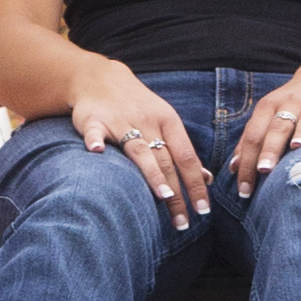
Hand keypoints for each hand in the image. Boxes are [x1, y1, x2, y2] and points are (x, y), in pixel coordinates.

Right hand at [68, 66, 207, 228]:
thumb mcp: (165, 122)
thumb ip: (182, 151)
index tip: (203, 210)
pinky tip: (96, 152)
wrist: (101, 77)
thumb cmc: (138, 107)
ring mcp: (120, 121)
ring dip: (152, 173)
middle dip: (177, 194)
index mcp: (168, 122)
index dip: (196, 184)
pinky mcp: (94, 120)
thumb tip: (206, 179)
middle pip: (166, 161)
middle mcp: (147, 122)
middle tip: (183, 223)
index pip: (186, 157)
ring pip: (139, 150)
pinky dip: (95, 141)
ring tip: (163, 196)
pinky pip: (95, 132)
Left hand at [228, 66, 300, 199]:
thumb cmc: (291, 107)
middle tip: (264, 170)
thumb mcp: (268, 116)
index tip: (244, 189)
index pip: (254, 135)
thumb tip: (233, 168)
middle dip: (271, 148)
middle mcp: (291, 103)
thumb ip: (251, 141)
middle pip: (278, 127)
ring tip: (297, 147)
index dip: (247, 162)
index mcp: (269, 107)